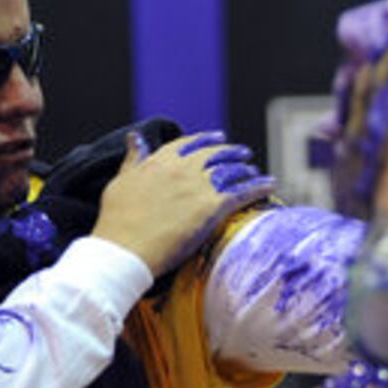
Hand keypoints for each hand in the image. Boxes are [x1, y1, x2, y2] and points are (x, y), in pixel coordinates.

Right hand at [92, 130, 274, 276]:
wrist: (123, 250)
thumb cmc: (116, 222)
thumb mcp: (120, 182)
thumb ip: (133, 159)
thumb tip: (135, 137)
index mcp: (160, 161)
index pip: (189, 144)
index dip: (206, 140)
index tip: (217, 137)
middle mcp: (182, 169)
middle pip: (215, 154)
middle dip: (232, 152)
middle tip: (243, 153)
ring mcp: (199, 187)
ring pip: (232, 171)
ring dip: (246, 169)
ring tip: (254, 171)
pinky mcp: (213, 207)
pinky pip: (243, 192)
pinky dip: (260, 186)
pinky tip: (271, 185)